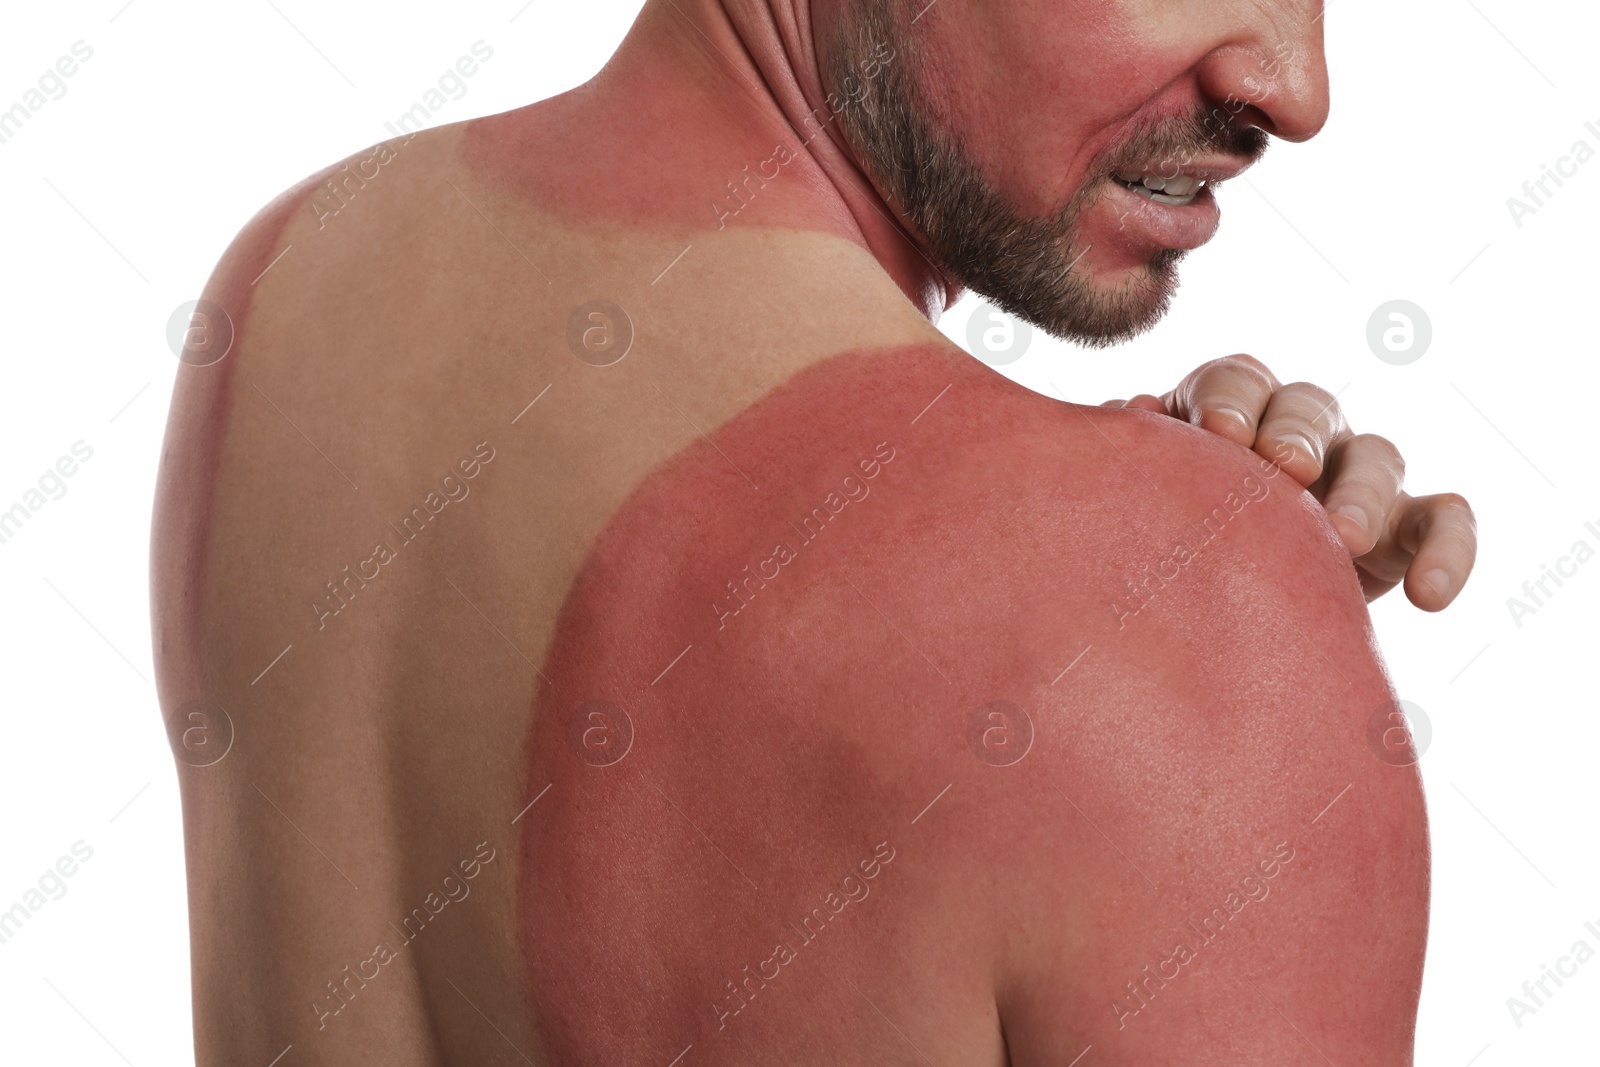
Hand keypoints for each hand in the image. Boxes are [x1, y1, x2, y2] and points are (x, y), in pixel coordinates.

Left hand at [1104, 354, 1477, 609]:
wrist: (1205, 626)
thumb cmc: (1157, 548)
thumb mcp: (1133, 506)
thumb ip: (1124, 466)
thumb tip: (1123, 416)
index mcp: (1226, 413)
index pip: (1236, 379)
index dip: (1228, 395)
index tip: (1215, 430)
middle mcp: (1297, 433)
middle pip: (1311, 406)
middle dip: (1298, 433)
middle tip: (1284, 470)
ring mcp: (1356, 477)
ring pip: (1381, 455)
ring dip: (1365, 492)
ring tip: (1343, 538)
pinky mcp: (1404, 531)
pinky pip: (1444, 519)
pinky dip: (1449, 549)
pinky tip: (1430, 595)